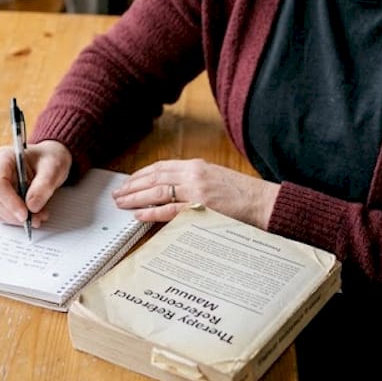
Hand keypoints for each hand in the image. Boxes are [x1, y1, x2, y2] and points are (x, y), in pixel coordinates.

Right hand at [0, 140, 72, 227]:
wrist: (47, 162)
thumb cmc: (47, 159)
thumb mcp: (53, 167)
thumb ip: (44, 185)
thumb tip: (32, 206)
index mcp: (3, 157)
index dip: (9, 201)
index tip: (25, 214)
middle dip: (16, 213)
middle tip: (38, 217)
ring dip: (18, 219)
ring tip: (39, 215)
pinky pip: (1, 215)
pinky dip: (16, 219)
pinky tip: (31, 214)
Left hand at [112, 159, 278, 227]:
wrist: (263, 202)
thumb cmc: (242, 194)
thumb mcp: (214, 178)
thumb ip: (192, 181)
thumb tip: (168, 191)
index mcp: (196, 166)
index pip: (161, 167)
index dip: (141, 174)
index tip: (128, 182)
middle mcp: (194, 174)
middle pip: (154, 177)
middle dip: (133, 186)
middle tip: (117, 194)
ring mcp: (197, 190)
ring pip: (158, 191)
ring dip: (136, 198)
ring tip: (122, 203)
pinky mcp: (201, 207)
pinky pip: (170, 209)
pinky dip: (152, 212)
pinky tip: (140, 215)